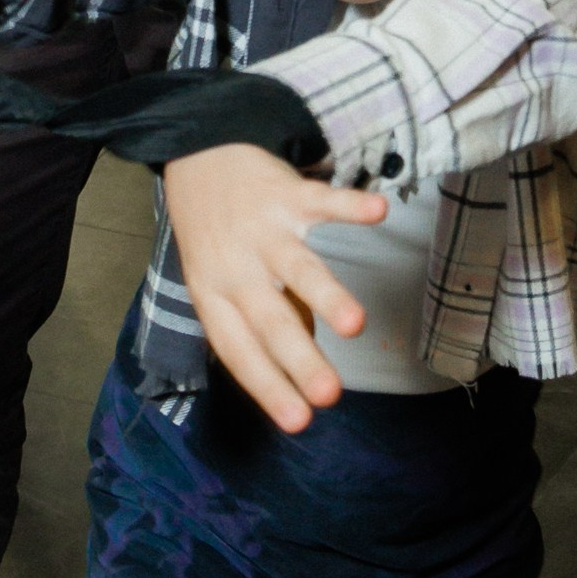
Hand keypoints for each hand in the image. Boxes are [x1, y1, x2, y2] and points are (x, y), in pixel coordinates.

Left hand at [162, 147, 386, 431]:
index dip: (267, 386)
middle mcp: (236, 267)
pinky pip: (322, 199)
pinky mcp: (286, 193)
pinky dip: (350, 205)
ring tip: (355, 325)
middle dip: (300, 359)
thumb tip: (301, 367)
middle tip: (330, 394)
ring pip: (296, 267)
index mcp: (214, 296)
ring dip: (326, 295)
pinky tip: (379, 212)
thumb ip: (259, 323)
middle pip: (270, 320)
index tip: (299, 422)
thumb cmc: (214, 234)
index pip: (238, 351)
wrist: (197, 155)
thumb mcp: (218, 283)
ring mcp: (263, 229)